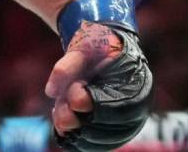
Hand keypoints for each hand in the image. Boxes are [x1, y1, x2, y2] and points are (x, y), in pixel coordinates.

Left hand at [45, 21, 153, 150]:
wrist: (104, 46)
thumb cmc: (96, 45)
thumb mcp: (82, 48)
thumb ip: (67, 66)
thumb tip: (50, 92)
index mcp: (136, 86)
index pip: (118, 107)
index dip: (93, 104)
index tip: (75, 92)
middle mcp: (136, 108)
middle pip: (110, 129)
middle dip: (79, 121)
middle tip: (60, 109)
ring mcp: (125, 121)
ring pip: (102, 141)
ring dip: (75, 132)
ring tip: (59, 115)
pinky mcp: (111, 129)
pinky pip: (97, 144)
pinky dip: (77, 141)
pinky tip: (61, 128)